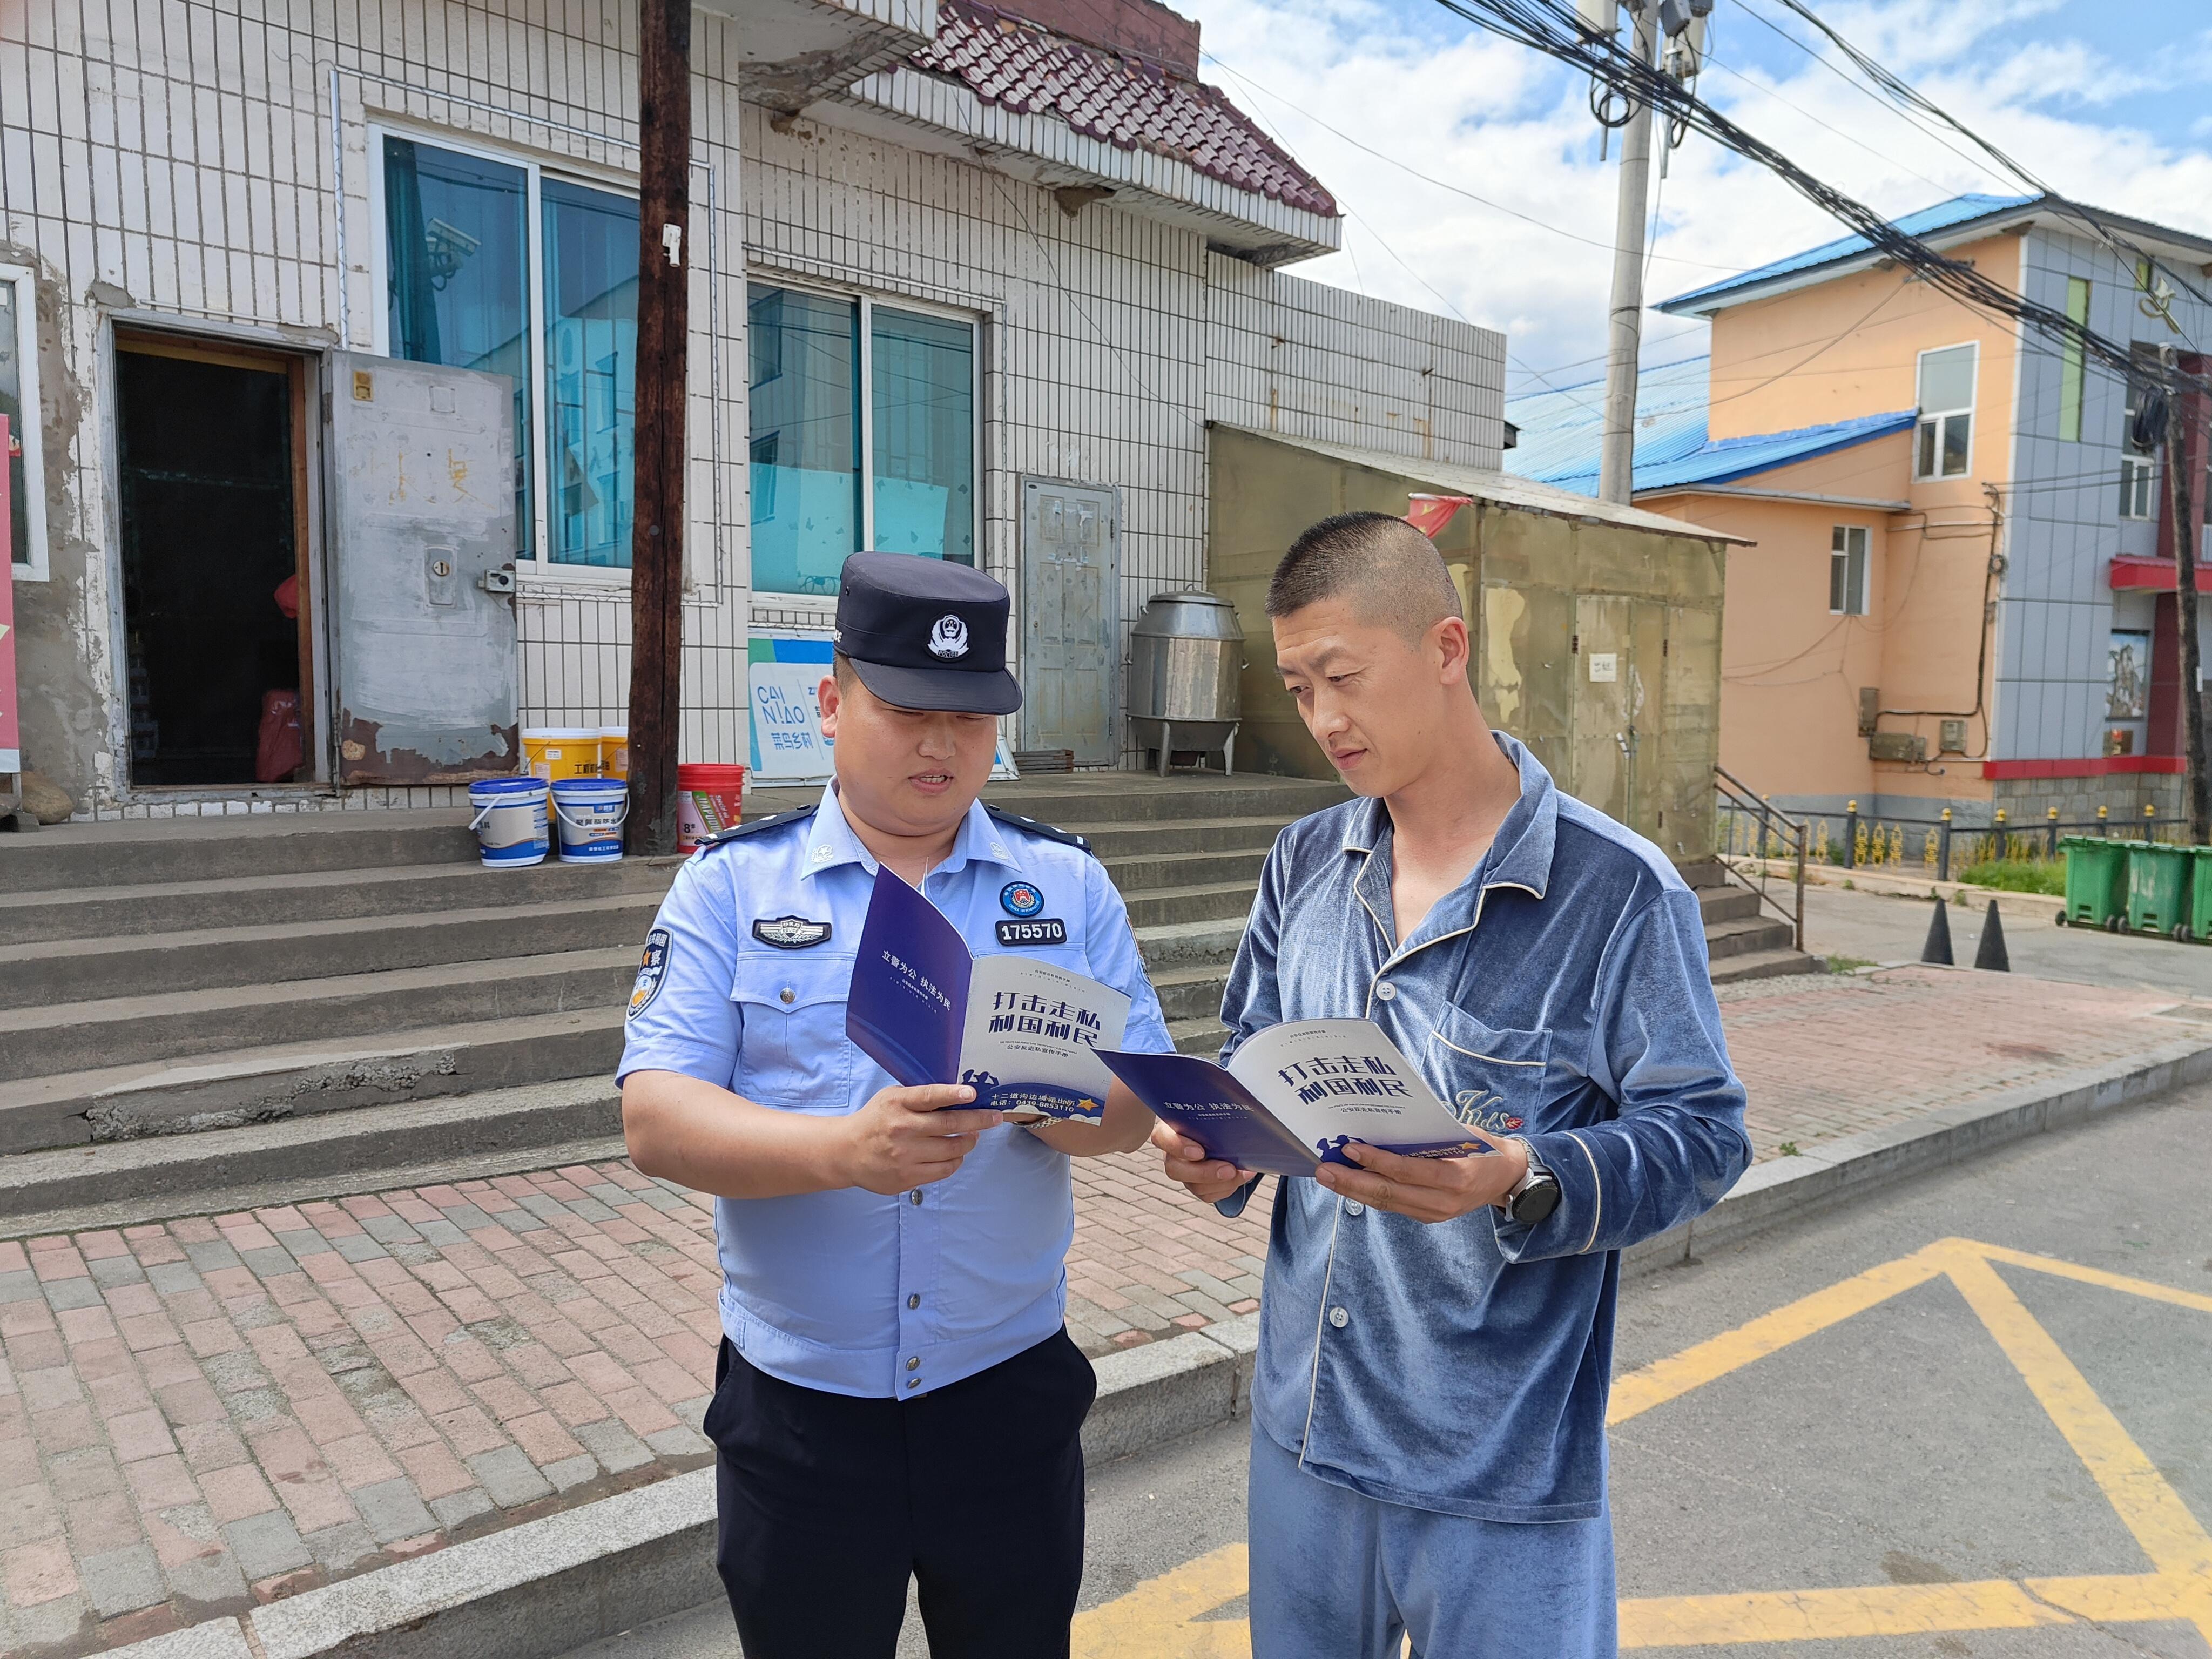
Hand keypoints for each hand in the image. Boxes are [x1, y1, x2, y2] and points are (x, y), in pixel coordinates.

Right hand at [836, 1084, 1003, 1194]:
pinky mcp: (907, 1177)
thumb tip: (959, 1096)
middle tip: (993, 1118)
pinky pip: (944, 1170)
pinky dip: (955, 1161)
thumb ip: (919, 1097)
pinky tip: (955, 1154)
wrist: (846, 1152)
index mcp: (896, 1105)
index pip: (929, 1097)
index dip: (953, 1094)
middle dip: (977, 1121)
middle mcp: (901, 1130)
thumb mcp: (891, 1098)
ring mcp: (904, 1156)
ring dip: (968, 1142)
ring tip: (971, 1136)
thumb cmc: (875, 1120)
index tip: (972, 1093)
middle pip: (949, 1126)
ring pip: (952, 1150)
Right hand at [1151, 1122, 1254, 1204]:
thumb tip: (1232, 1113)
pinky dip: (1226, 1189)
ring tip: (1243, 1172)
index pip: (1161, 1138)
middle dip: (1204, 1173)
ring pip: (1193, 1186)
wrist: (1225, 1132)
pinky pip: (1207, 1195)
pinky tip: (1241, 1176)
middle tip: (1229, 1169)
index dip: (1177, 1147)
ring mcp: (1183, 1171)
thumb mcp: (1211, 1112)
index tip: (1200, 1152)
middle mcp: (1173, 1153)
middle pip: (1175, 1169)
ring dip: (1221, 1183)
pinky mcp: (1196, 1185)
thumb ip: (1212, 1114)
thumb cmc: (1214, 1118)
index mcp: (1170, 1130)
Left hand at [1314, 1135, 1528, 1222]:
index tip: (1350, 1149)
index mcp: (1455, 1177)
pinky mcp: (1427, 1218)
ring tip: (1328, 1177)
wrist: (1506, 1179)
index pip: (1407, 1171)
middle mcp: (1443, 1201)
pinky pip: (1393, 1206)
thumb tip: (1383, 1126)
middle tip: (1324, 1169)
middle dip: (1352, 1182)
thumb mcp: (1462, 1134)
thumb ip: (1428, 1135)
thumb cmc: (1482, 1148)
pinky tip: (1349, 1184)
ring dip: (1353, 1191)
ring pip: (1386, 1204)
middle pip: (1389, 1194)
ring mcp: (1434, 1213)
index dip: (1377, 1162)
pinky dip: (1369, 1194)